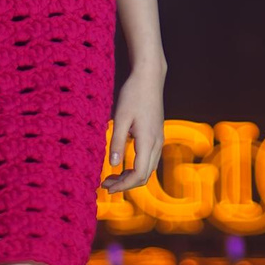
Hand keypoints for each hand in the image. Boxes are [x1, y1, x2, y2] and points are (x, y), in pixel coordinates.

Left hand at [105, 64, 163, 193]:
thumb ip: (116, 141)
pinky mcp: (156, 136)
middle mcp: (157, 143)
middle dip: (126, 184)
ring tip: (110, 177)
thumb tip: (112, 165)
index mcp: (148, 140)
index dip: (123, 184)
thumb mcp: (120, 117)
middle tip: (105, 185)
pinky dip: (136, 168)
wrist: (149, 78)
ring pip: (148, 169)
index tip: (107, 186)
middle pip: (145, 175)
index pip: (138, 173)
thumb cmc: (133, 94)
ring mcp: (158, 139)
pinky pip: (149, 160)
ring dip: (130, 177)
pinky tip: (121, 165)